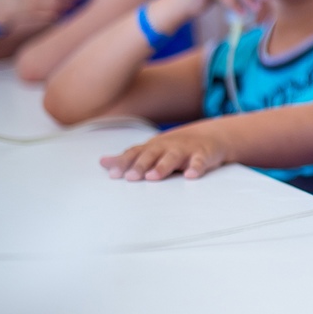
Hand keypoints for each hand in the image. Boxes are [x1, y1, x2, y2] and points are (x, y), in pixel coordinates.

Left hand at [100, 122, 228, 180]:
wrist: (210, 136)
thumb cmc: (174, 147)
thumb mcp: (151, 150)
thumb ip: (128, 158)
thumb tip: (102, 162)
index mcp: (153, 147)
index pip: (135, 153)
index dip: (124, 163)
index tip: (113, 175)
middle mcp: (167, 147)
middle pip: (152, 155)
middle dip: (140, 165)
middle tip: (130, 177)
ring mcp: (185, 150)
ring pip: (173, 157)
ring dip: (162, 166)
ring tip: (153, 177)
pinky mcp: (203, 155)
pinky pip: (199, 161)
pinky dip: (196, 167)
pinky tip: (190, 175)